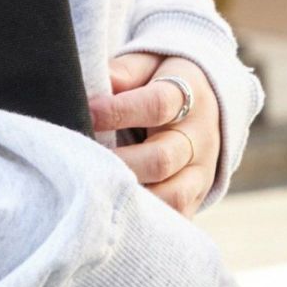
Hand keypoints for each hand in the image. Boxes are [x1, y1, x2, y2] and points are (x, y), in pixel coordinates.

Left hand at [88, 53, 220, 217]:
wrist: (203, 103)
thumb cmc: (158, 82)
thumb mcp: (146, 65)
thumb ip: (123, 73)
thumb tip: (96, 87)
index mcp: (188, 96)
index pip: (157, 105)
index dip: (119, 111)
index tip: (87, 113)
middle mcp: (199, 136)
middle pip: (162, 159)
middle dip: (119, 163)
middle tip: (84, 164)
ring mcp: (200, 170)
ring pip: (172, 195)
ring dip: (132, 198)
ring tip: (97, 194)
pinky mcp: (196, 196)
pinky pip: (176, 217)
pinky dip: (148, 222)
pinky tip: (116, 218)